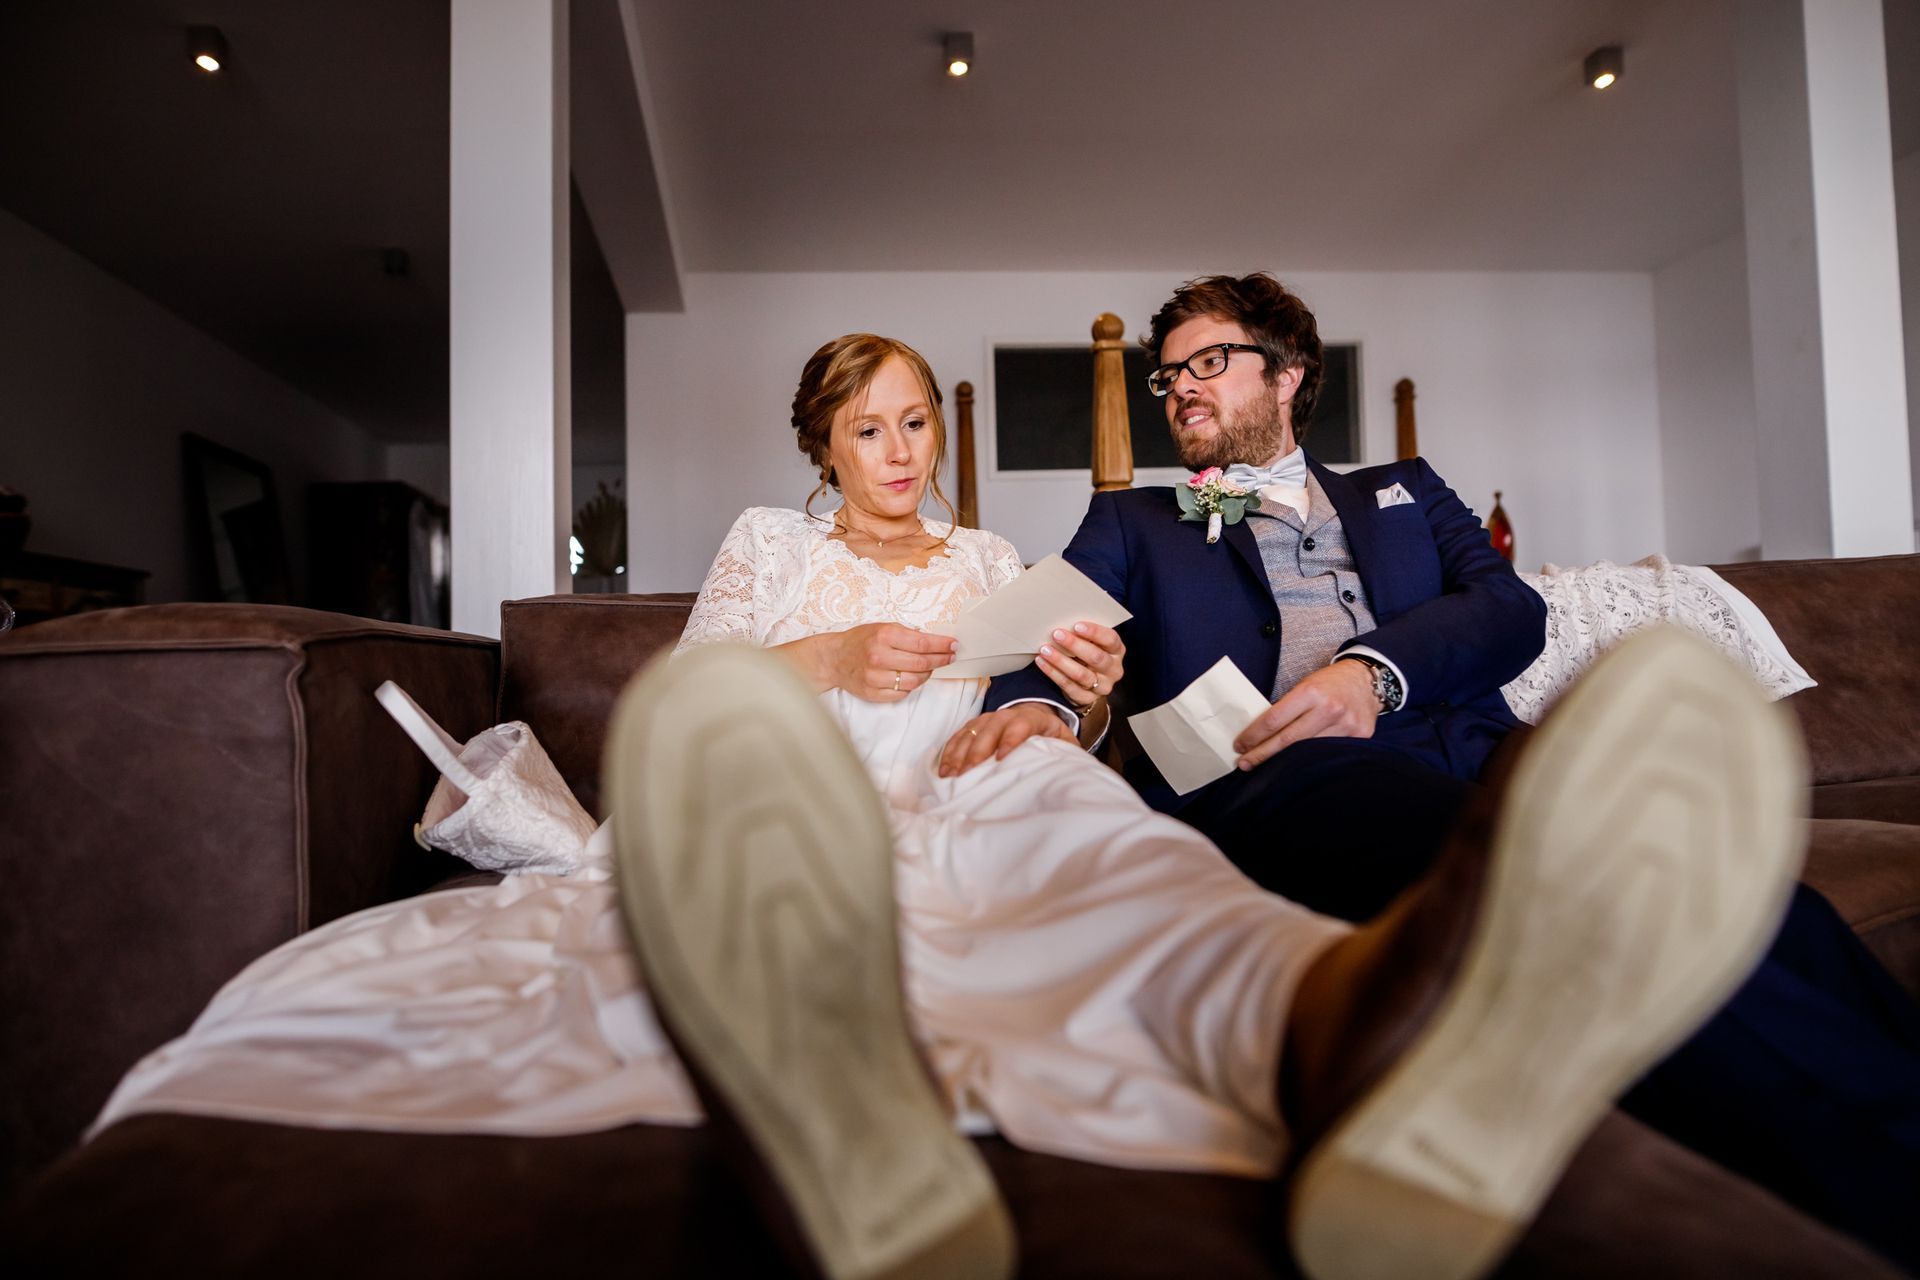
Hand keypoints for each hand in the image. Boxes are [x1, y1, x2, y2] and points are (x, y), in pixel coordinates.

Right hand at [784, 623, 955, 701]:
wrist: (834, 658)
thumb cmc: (861, 640)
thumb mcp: (883, 627)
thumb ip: (907, 634)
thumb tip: (936, 642)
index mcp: (884, 635)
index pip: (923, 643)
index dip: (942, 646)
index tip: (954, 645)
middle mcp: (879, 656)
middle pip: (922, 663)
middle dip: (941, 660)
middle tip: (950, 657)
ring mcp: (875, 677)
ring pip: (915, 681)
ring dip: (927, 675)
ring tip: (928, 668)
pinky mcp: (873, 693)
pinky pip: (902, 693)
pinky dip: (911, 686)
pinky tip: (910, 678)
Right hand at [936, 704, 1074, 777]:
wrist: (1035, 715)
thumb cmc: (1049, 734)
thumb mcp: (1064, 741)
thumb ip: (1066, 751)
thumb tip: (1068, 769)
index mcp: (1032, 718)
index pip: (1020, 725)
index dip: (1010, 740)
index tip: (1002, 758)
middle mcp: (1007, 715)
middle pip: (990, 729)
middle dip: (978, 751)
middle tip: (968, 772)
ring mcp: (988, 719)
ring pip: (971, 732)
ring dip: (959, 753)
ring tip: (950, 774)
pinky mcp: (975, 725)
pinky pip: (959, 736)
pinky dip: (950, 751)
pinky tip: (943, 768)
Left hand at [1036, 621, 1124, 710]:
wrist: (1088, 684)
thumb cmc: (1088, 655)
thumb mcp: (1092, 643)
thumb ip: (1084, 634)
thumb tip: (1063, 619)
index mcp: (1117, 651)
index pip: (1110, 640)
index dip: (1094, 632)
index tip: (1076, 625)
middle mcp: (1113, 670)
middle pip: (1096, 658)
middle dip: (1074, 645)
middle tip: (1056, 634)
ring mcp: (1101, 686)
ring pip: (1081, 674)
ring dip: (1061, 660)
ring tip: (1045, 649)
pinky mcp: (1087, 698)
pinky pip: (1069, 686)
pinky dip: (1053, 673)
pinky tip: (1042, 662)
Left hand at [1231, 659, 1377, 770]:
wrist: (1365, 679)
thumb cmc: (1329, 683)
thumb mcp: (1305, 685)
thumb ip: (1287, 707)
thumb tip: (1260, 732)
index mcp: (1311, 692)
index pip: (1274, 720)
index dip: (1254, 736)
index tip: (1240, 745)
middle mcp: (1329, 709)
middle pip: (1288, 741)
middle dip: (1262, 754)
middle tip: (1244, 763)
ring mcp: (1346, 725)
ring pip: (1308, 752)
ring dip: (1284, 761)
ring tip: (1267, 766)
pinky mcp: (1359, 736)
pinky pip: (1328, 753)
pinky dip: (1310, 760)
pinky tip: (1296, 765)